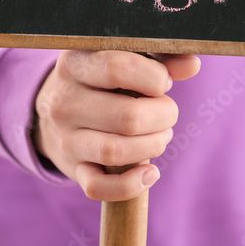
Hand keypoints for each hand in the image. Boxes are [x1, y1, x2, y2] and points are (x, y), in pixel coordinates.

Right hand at [33, 50, 200, 201]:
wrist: (53, 112)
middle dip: (163, 116)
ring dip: (153, 146)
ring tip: (161, 136)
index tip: (162, 81)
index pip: (118, 68)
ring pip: (116, 151)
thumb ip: (158, 57)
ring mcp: (66, 138)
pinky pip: (98, 188)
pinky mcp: (72, 169)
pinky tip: (150, 173)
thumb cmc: (101, 81)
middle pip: (127, 116)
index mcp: (75, 63)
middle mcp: (65, 101)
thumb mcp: (120, 58)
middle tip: (167, 112)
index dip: (153, 77)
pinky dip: (131, 185)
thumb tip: (191, 64)